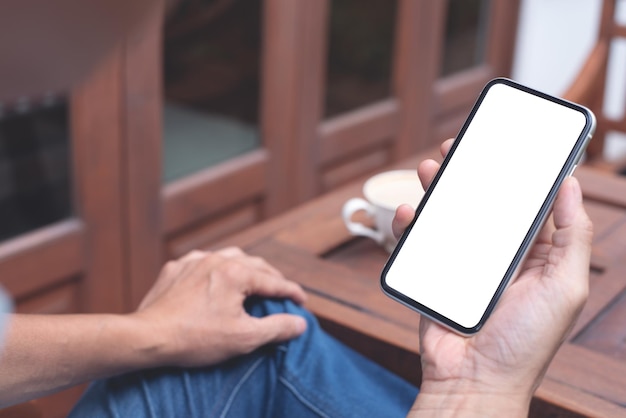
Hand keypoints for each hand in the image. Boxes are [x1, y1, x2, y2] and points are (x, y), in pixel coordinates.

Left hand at [132, 247, 307, 367]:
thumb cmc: (195, 338)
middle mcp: (216, 259)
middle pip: (254, 263)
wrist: (147, 337)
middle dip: (271, 277)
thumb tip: (300, 322)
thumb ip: (277, 327)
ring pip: (228, 256)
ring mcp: (193, 261)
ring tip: (253, 279)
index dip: (292, 292)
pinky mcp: (175, 268)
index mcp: (236, 273)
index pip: (273, 282)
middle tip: (282, 292)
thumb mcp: (244, 338)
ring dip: (245, 267)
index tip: (302, 302)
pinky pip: (202, 261)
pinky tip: (216, 278)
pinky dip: (217, 268)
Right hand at [393, 139, 592, 416]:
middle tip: (457, 147)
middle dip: (469, 173)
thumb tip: (570, 185)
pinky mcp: (432, 276)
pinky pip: (419, 243)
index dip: (514, 173)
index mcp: (532, 255)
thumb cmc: (526, 341)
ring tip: (431, 167)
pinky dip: (409, 224)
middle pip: (481, 203)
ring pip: (448, 217)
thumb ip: (573, 236)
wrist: (475, 381)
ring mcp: (462, 265)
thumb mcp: (565, 286)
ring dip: (439, 189)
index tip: (503, 144)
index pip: (524, 204)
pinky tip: (407, 211)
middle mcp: (497, 256)